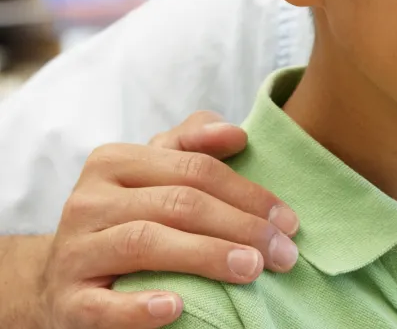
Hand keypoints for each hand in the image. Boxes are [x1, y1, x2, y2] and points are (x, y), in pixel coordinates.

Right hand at [39, 111, 299, 328]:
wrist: (60, 278)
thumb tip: (237, 133)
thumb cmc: (125, 218)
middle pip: (178, 204)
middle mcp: (88, 202)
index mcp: (113, 162)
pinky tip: (177, 308)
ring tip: (251, 270)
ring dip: (207, 256)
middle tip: (284, 254)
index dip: (249, 194)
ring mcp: (74, 252)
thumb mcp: (151, 173)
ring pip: (146, 243)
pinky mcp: (67, 301)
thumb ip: (191, 145)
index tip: (290, 222)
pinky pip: (103, 305)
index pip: (195, 170)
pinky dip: (139, 308)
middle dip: (241, 227)